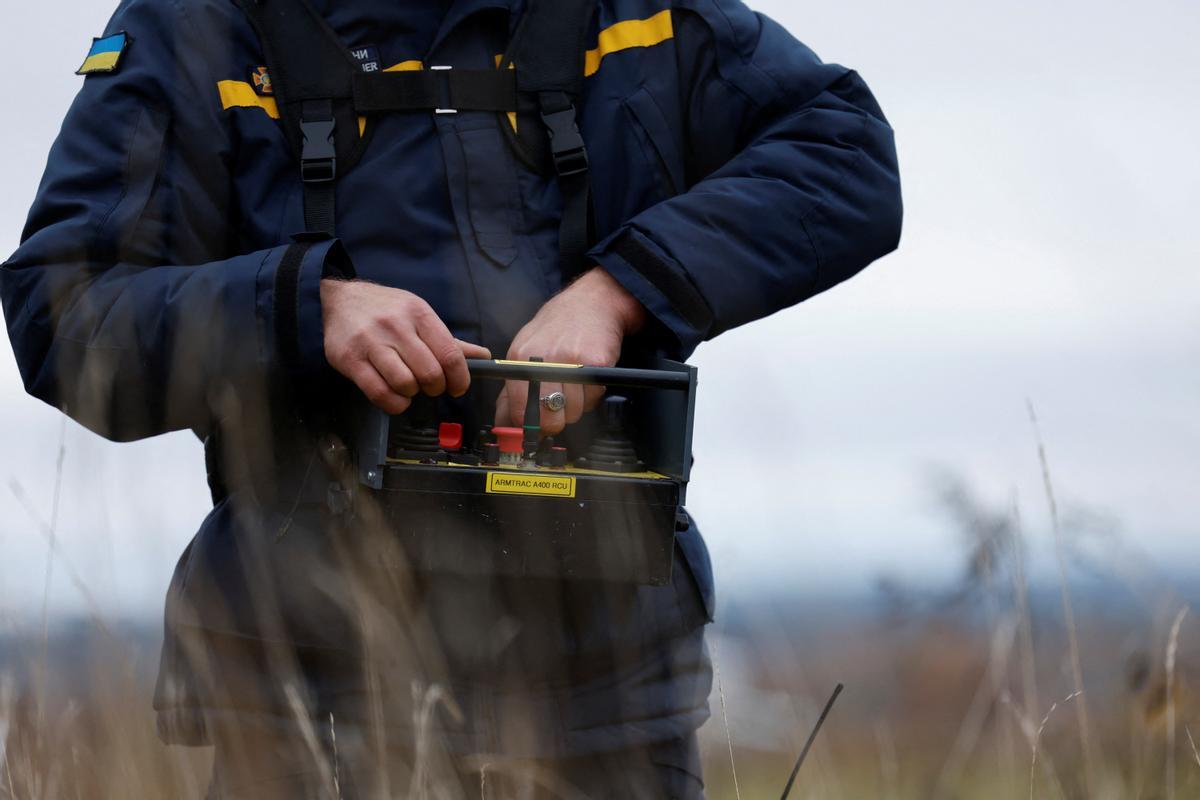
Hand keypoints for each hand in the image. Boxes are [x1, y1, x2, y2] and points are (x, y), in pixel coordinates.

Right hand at [321, 279, 489, 413]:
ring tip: (409, 387)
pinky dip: (394, 403)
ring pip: (405, 384)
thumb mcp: (419, 314)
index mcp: (419, 314)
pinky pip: (379, 393)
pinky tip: (396, 396)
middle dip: (436, 388)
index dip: (460, 379)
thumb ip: (449, 340)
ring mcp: (371, 343)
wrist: (339, 299)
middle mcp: (396, 326)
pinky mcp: (350, 360)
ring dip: (413, 394)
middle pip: (430, 373)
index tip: (457, 388)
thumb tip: (483, 357)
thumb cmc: (386, 310)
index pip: (450, 355)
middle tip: (431, 386)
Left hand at [497, 267, 645, 433]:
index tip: (537, 427)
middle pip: (548, 417)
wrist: (591, 302)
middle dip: (555, 421)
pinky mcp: (596, 362)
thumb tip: (504, 423)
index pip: (520, 409)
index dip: (530, 426)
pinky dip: (592, 395)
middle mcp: (544, 359)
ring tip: (574, 385)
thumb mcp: (525, 351)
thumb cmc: (556, 329)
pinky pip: (593, 398)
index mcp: (521, 358)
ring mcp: (571, 360)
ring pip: (573, 411)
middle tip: (558, 410)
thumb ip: (512, 389)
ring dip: (576, 406)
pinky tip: (587, 377)